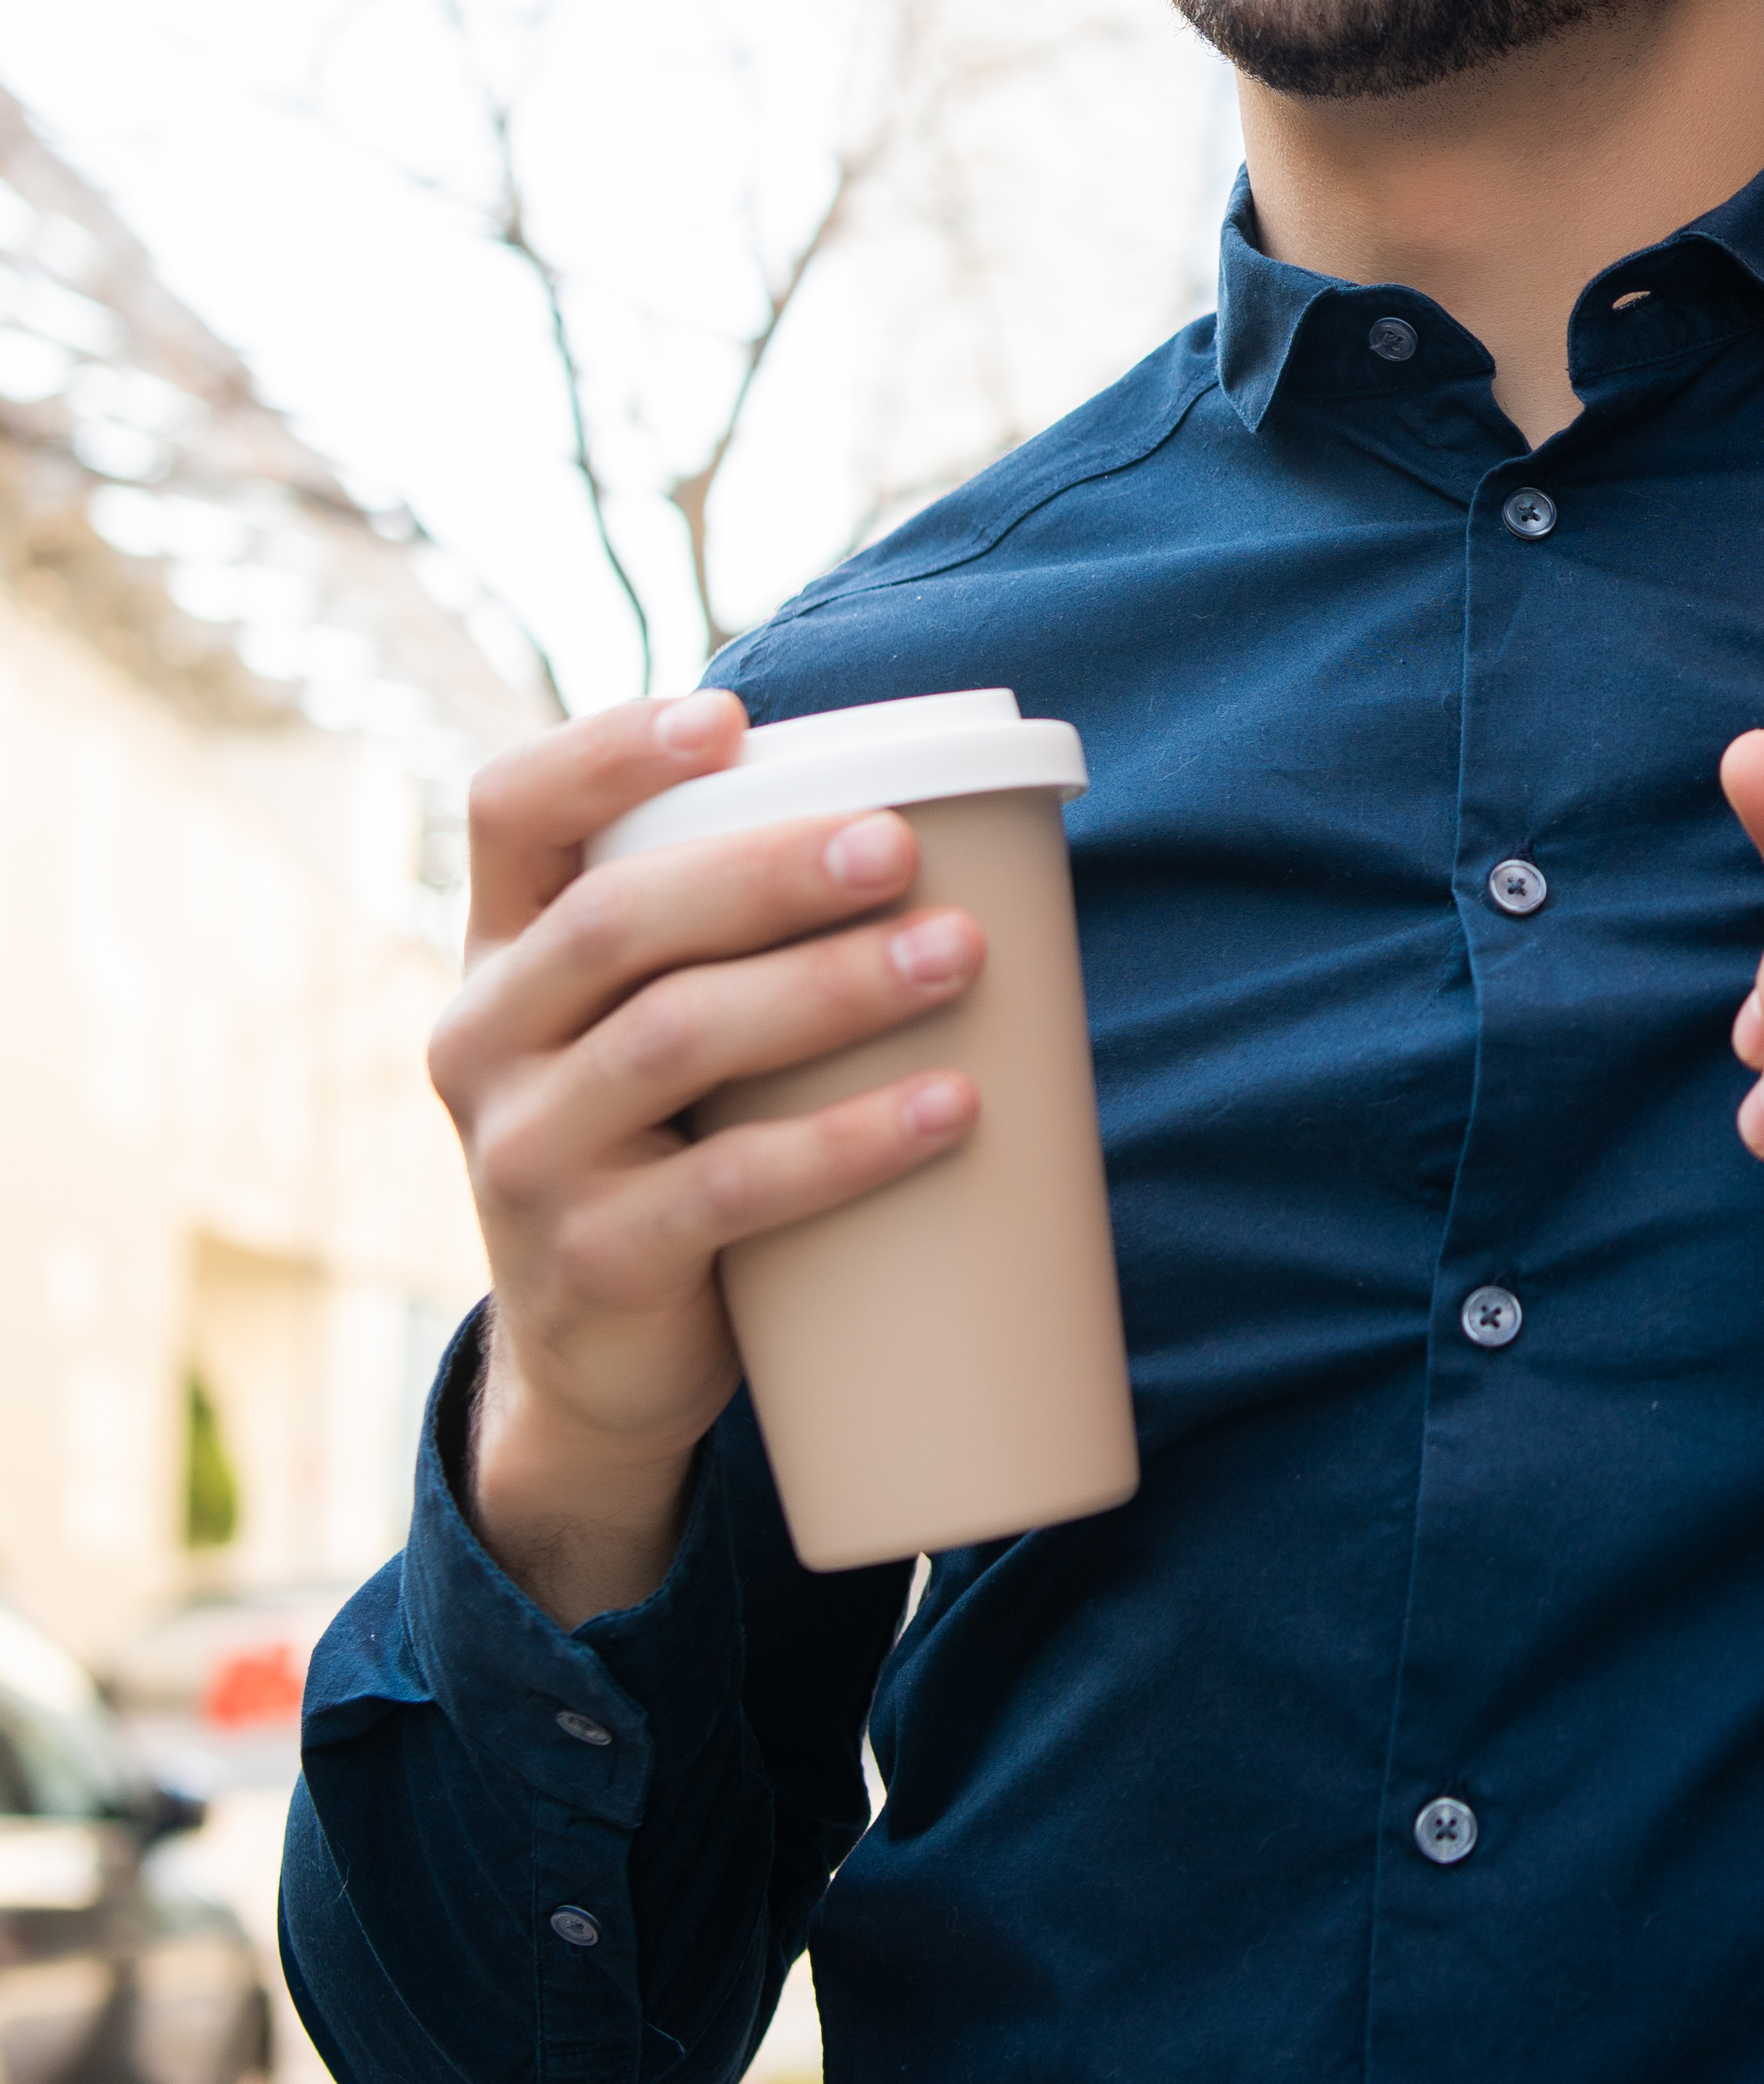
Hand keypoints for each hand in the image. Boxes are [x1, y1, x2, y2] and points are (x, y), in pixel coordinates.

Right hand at [427, 693, 986, 1624]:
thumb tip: (936, 809)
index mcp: (500, 953)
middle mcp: (485, 1039)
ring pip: (675, 1037)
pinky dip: (851, 1139)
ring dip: (830, 988)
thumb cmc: (665, 1143)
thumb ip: (715, 935)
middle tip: (899, 847)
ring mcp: (524, 1156)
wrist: (599, 1364)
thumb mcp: (648, 1026)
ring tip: (958, 955)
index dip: (606, 751)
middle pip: (616, 917)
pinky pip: (729, 1185)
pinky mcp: (592, 1262)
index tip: (730, 719)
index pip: (509, 810)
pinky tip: (950, 1105)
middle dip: (768, 870)